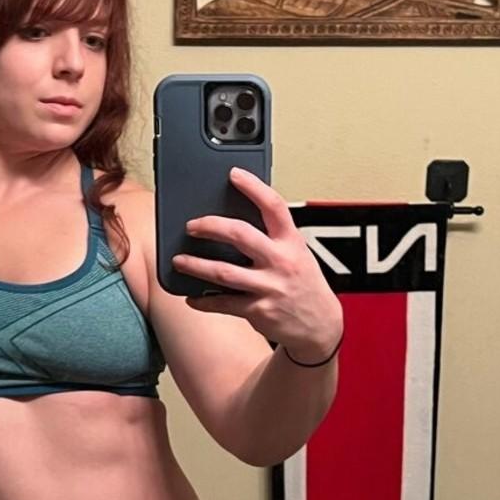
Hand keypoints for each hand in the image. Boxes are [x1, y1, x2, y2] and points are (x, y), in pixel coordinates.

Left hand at [171, 168, 343, 363]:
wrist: (320, 325)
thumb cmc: (302, 283)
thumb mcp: (296, 253)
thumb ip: (271, 238)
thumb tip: (233, 221)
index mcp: (291, 241)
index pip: (274, 206)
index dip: (253, 187)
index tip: (234, 174)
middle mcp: (281, 261)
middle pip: (240, 235)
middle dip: (210, 227)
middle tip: (191, 226)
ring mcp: (270, 287)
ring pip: (224, 272)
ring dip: (196, 265)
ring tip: (179, 260)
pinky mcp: (259, 310)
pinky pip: (224, 303)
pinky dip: (203, 301)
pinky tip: (192, 297)